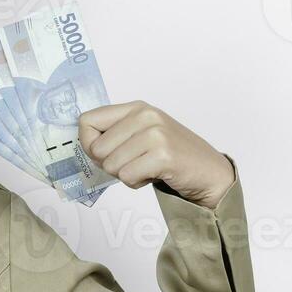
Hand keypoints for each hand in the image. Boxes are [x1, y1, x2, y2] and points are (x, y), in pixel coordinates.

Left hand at [78, 100, 234, 209]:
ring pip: (111, 165)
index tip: (102, 154)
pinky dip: (136, 183)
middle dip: (109, 164)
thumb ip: (114, 134)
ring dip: (125, 175)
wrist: (208, 170)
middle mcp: (145, 116)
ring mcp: (155, 134)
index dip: (87, 144)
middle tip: (132, 164)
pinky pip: (127, 176)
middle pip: (96, 148)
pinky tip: (153, 175)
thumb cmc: (170, 155)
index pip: (87, 120)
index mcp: (136, 108)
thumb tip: (84, 146)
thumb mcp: (141, 134)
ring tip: (145, 168)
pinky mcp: (163, 155)